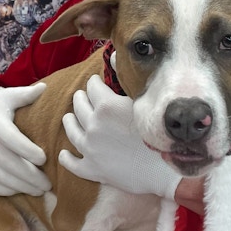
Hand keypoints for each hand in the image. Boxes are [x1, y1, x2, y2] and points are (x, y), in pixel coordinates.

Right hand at [0, 83, 50, 195]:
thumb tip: (45, 88)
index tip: (44, 158)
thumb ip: (24, 94)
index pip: (11, 140)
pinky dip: (8, 191)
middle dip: (31, 177)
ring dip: (22, 187)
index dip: (28, 151)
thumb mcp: (4, 97)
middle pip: (9, 164)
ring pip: (1, 178)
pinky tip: (22, 189)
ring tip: (40, 189)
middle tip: (48, 183)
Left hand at [59, 75, 181, 198]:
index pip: (92, 87)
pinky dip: (67, 158)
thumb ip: (125, 81)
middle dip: (81, 98)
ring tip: (69, 118)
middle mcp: (93, 126)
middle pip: (79, 106)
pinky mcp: (92, 169)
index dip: (95, 82)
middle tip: (83, 96)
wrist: (166, 170)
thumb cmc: (160, 134)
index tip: (96, 82)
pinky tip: (64, 154)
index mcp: (106, 106)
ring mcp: (90, 149)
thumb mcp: (144, 102)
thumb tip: (113, 60)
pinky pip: (73, 163)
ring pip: (72, 130)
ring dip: (69, 121)